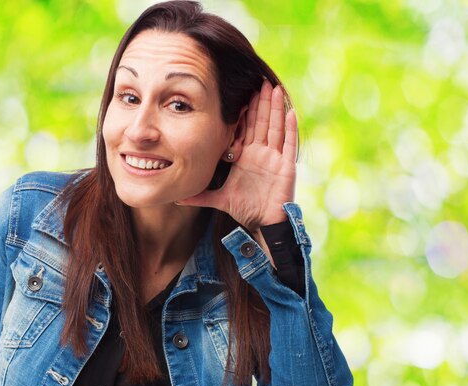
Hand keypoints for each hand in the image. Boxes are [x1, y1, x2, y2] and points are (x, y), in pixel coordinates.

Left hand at [177, 80, 297, 230]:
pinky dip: (290, 128)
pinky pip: (288, 144)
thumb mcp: (219, 199)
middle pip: (261, 122)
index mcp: (247, 156)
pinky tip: (290, 111)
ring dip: (275, 108)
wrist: (262, 223)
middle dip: (261, 102)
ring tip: (274, 88)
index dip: (245, 111)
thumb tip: (177, 197)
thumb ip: (199, 196)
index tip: (241, 93)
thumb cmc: (245, 209)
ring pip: (275, 128)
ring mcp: (275, 159)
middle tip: (259, 80)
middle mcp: (262, 154)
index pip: (246, 129)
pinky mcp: (285, 167)